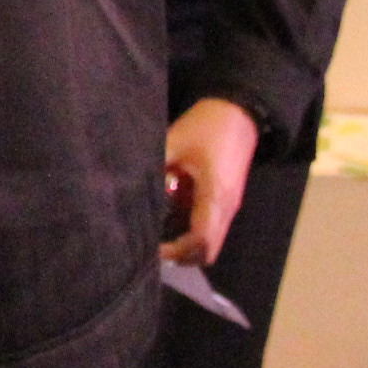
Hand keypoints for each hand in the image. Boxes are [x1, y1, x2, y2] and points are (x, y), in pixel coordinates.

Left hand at [161, 96, 260, 266]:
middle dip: (183, 255)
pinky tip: (171, 217)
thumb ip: (155, 168)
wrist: (238, 112)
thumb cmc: (205, 127)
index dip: (176, 251)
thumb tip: (129, 189)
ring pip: (212, 242)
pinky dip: (193, 232)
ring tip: (159, 235)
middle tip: (154, 247)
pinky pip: (212, 227)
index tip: (152, 249)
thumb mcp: (174, 143)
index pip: (200, 240)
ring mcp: (230, 206)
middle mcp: (227, 208)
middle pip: (209, 250)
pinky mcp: (228, 200)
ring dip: (188, 245)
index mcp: (215, 195)